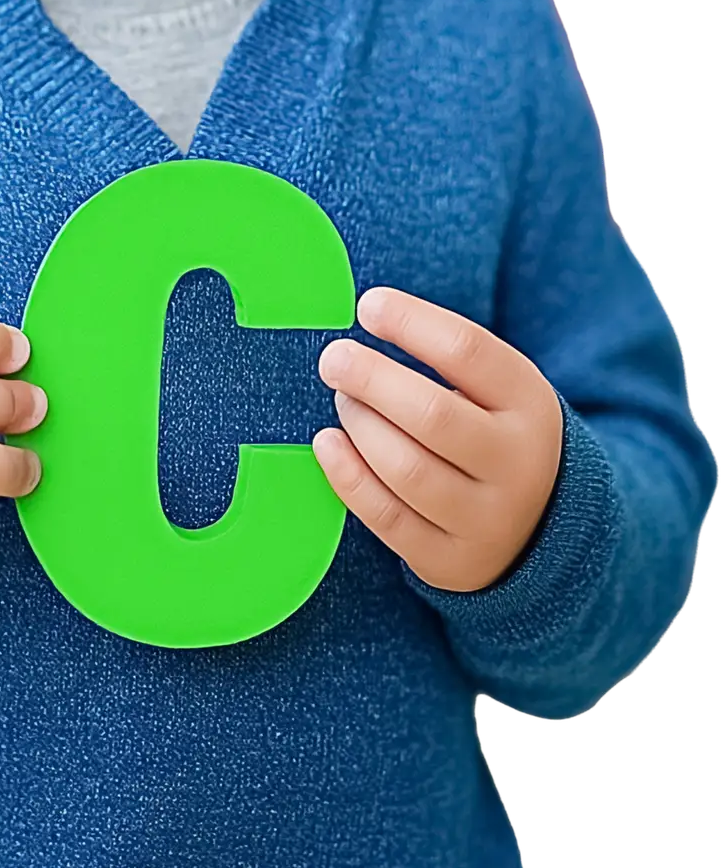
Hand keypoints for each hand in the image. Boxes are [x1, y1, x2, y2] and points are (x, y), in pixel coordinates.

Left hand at [314, 286, 563, 591]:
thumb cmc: (492, 430)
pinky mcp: (452, 560)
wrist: (539, 524)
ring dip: (361, 427)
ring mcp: (488, 519)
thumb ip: (447, 357)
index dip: (411, 323)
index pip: (467, 351)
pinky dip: (349, 477)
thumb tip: (369, 312)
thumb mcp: (497, 389)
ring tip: (342, 400)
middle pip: (433, 415)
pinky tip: (327, 444)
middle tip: (334, 358)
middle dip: (372, 380)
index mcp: (529, 403)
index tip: (368, 307)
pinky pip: (388, 519)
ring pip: (408, 470)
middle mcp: (517, 463)